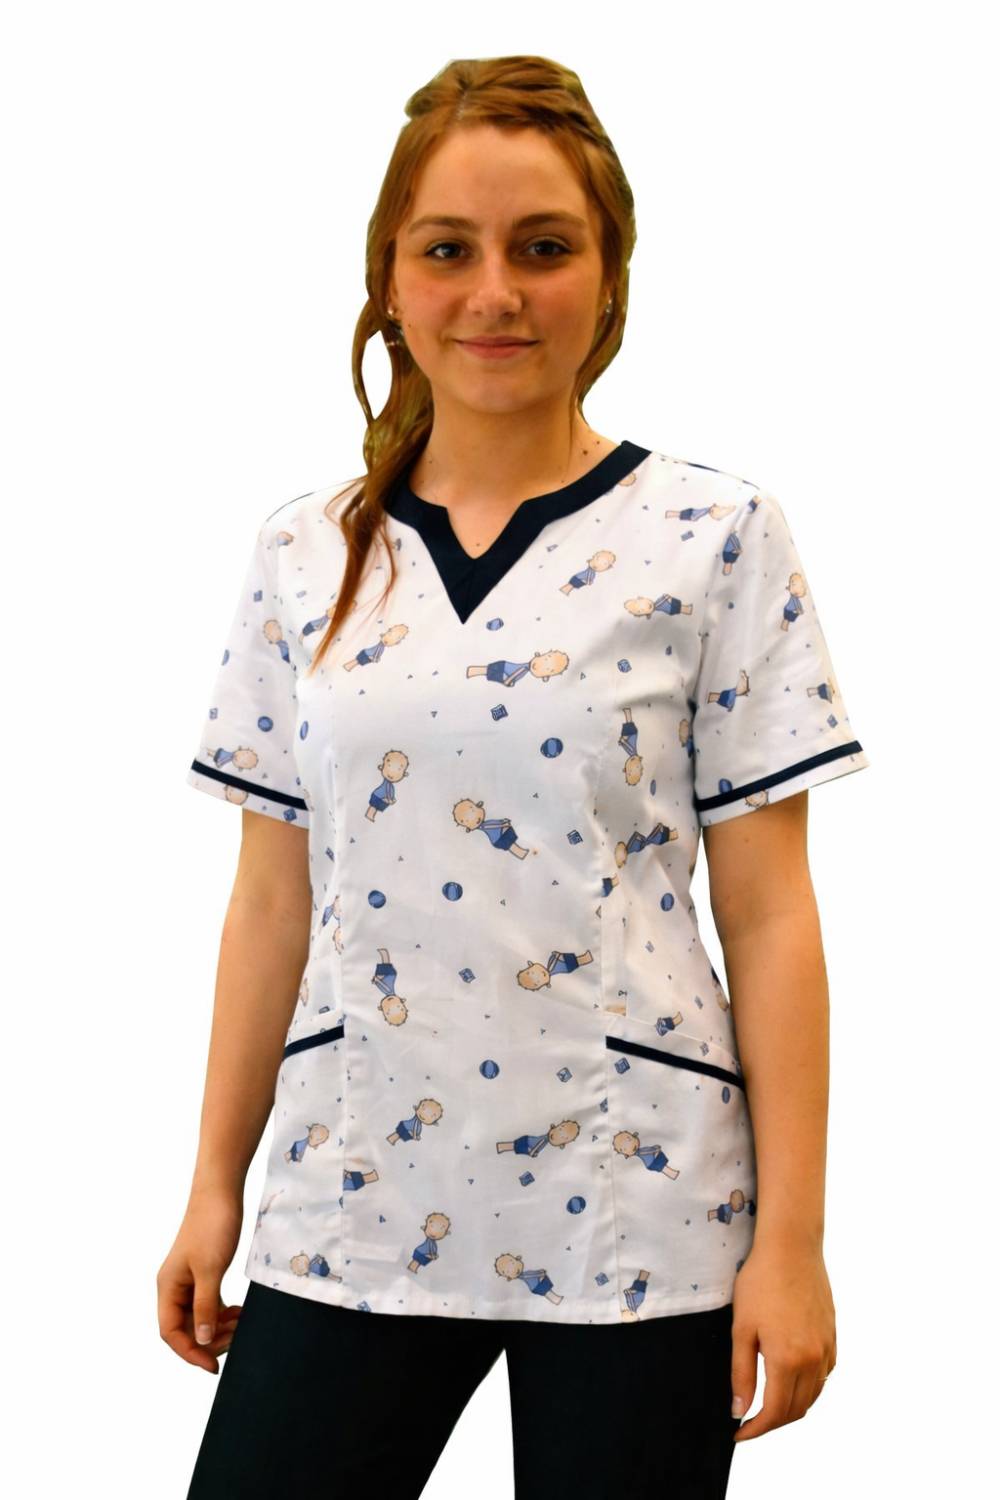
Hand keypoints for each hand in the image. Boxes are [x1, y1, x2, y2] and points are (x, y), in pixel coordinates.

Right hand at [157, 1185, 244, 1373]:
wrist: (221, 1192)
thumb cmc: (212, 1226)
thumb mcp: (210, 1270)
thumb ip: (205, 1307)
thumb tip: (202, 1341)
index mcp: (167, 1288)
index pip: (171, 1333)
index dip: (190, 1352)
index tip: (213, 1365)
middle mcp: (174, 1288)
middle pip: (185, 1329)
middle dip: (209, 1340)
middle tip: (237, 1339)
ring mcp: (189, 1281)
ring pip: (199, 1319)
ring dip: (219, 1328)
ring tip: (241, 1327)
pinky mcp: (204, 1274)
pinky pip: (210, 1305)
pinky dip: (224, 1314)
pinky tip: (240, 1315)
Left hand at [730, 1238, 836, 1441]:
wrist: (792, 1248)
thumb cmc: (760, 1282)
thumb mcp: (741, 1328)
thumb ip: (740, 1373)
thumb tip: (738, 1409)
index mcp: (787, 1360)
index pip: (774, 1413)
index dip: (756, 1429)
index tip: (739, 1432)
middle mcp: (813, 1360)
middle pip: (796, 1410)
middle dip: (772, 1423)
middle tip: (749, 1421)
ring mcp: (826, 1349)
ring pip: (813, 1396)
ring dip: (791, 1407)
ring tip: (767, 1404)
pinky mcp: (833, 1337)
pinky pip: (823, 1376)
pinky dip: (808, 1388)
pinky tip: (791, 1379)